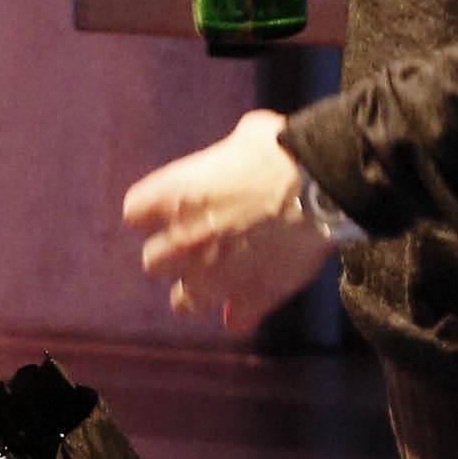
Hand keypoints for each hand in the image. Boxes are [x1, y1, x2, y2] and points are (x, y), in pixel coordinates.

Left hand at [122, 102, 337, 333]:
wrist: (322, 188)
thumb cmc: (281, 151)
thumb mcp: (245, 136)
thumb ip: (225, 158)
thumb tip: (235, 160)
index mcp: (175, 197)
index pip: (135, 212)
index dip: (153, 211)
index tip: (171, 208)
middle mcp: (185, 241)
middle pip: (153, 262)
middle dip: (173, 255)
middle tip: (197, 244)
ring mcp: (216, 275)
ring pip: (184, 302)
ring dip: (197, 291)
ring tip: (217, 280)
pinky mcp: (253, 298)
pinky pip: (235, 322)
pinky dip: (241, 315)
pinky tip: (249, 305)